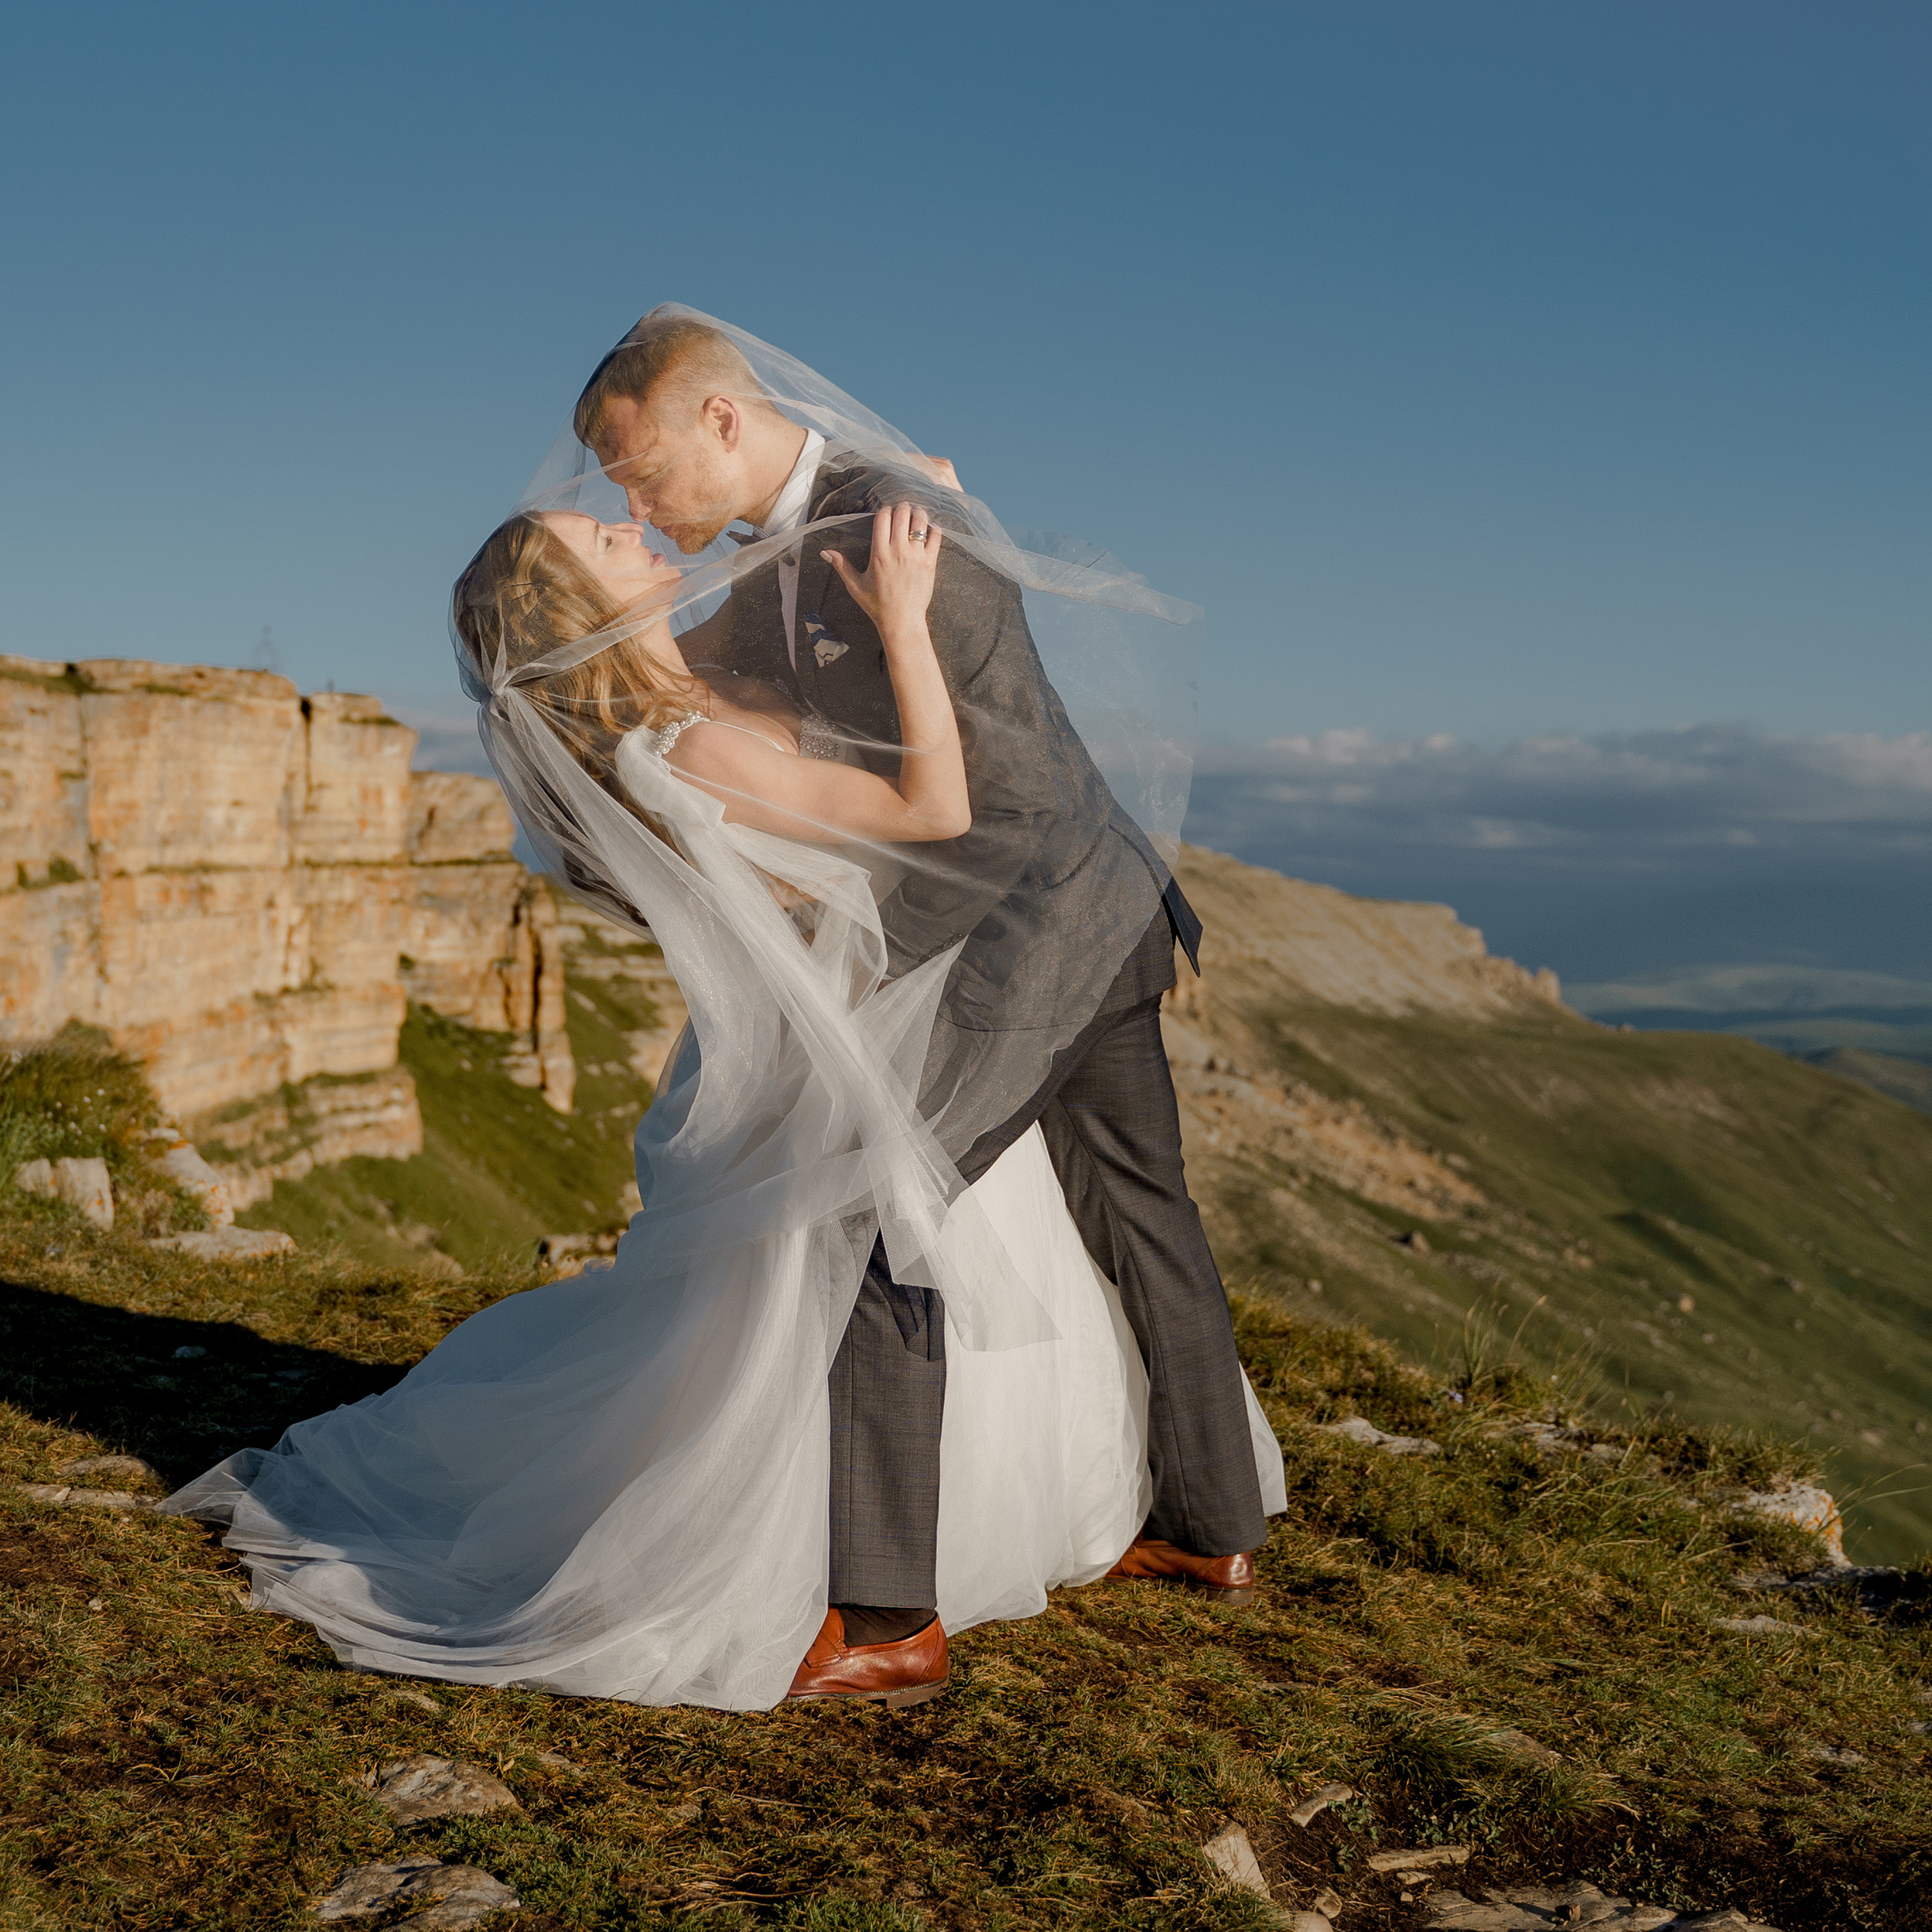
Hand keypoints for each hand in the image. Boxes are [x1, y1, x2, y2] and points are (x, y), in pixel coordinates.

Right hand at [822, 502, 941, 639]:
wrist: (901, 622)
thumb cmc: (877, 605)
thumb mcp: (855, 586)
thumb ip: (841, 566)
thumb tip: (825, 552)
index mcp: (879, 553)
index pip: (883, 517)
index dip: (884, 510)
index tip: (886, 514)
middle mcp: (898, 551)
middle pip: (902, 514)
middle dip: (902, 508)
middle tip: (902, 511)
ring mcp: (916, 556)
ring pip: (920, 521)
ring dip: (918, 514)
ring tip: (916, 515)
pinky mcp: (930, 563)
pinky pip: (936, 536)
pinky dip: (933, 528)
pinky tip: (929, 529)